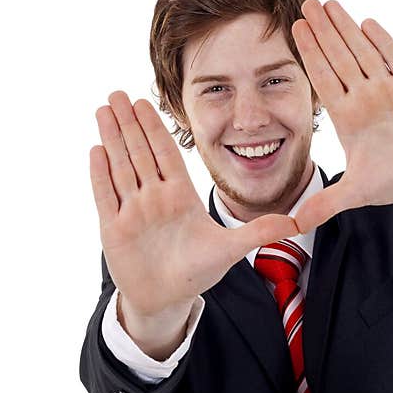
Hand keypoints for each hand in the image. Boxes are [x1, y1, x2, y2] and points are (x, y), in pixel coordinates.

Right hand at [90, 92, 297, 317]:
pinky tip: (96, 149)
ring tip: (103, 110)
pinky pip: (105, 196)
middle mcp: (154, 198)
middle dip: (129, 123)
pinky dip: (100, 174)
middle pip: (139, 152)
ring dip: (112, 138)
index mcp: (180, 196)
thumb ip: (259, 232)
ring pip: (120, 167)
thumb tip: (296, 221)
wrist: (167, 299)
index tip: (144, 101)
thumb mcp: (231, 249)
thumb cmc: (196, 272)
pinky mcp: (114, 230)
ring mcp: (132, 212)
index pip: (165, 154)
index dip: (154, 128)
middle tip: (117, 92)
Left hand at [290, 0, 392, 232]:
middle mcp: (364, 98)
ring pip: (363, 51)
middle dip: (323, 30)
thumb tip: (293, 225)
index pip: (324, 78)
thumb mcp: (357, 193)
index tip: (295, 30)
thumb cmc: (392, 179)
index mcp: (347, 117)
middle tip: (305, 3)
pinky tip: (366, 23)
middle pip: (339, 57)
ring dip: (346, 28)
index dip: (310, 53)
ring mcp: (388, 90)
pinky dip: (382, 41)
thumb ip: (326, 204)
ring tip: (328, 3)